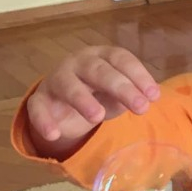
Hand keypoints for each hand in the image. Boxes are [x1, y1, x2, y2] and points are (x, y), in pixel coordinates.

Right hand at [26, 46, 159, 155]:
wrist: (61, 102)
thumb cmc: (97, 93)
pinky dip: (44, 121)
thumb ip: (129, 95)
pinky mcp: (39, 99)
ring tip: (97, 117)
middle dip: (121, 88)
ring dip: (82, 99)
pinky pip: (37, 108)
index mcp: (102, 56)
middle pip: (99, 71)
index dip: (138, 75)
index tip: (154, 95)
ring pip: (67, 85)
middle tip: (141, 108)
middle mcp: (79, 62)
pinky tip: (53, 134)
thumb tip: (146, 100)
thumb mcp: (117, 95)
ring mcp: (57, 79)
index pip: (121, 58)